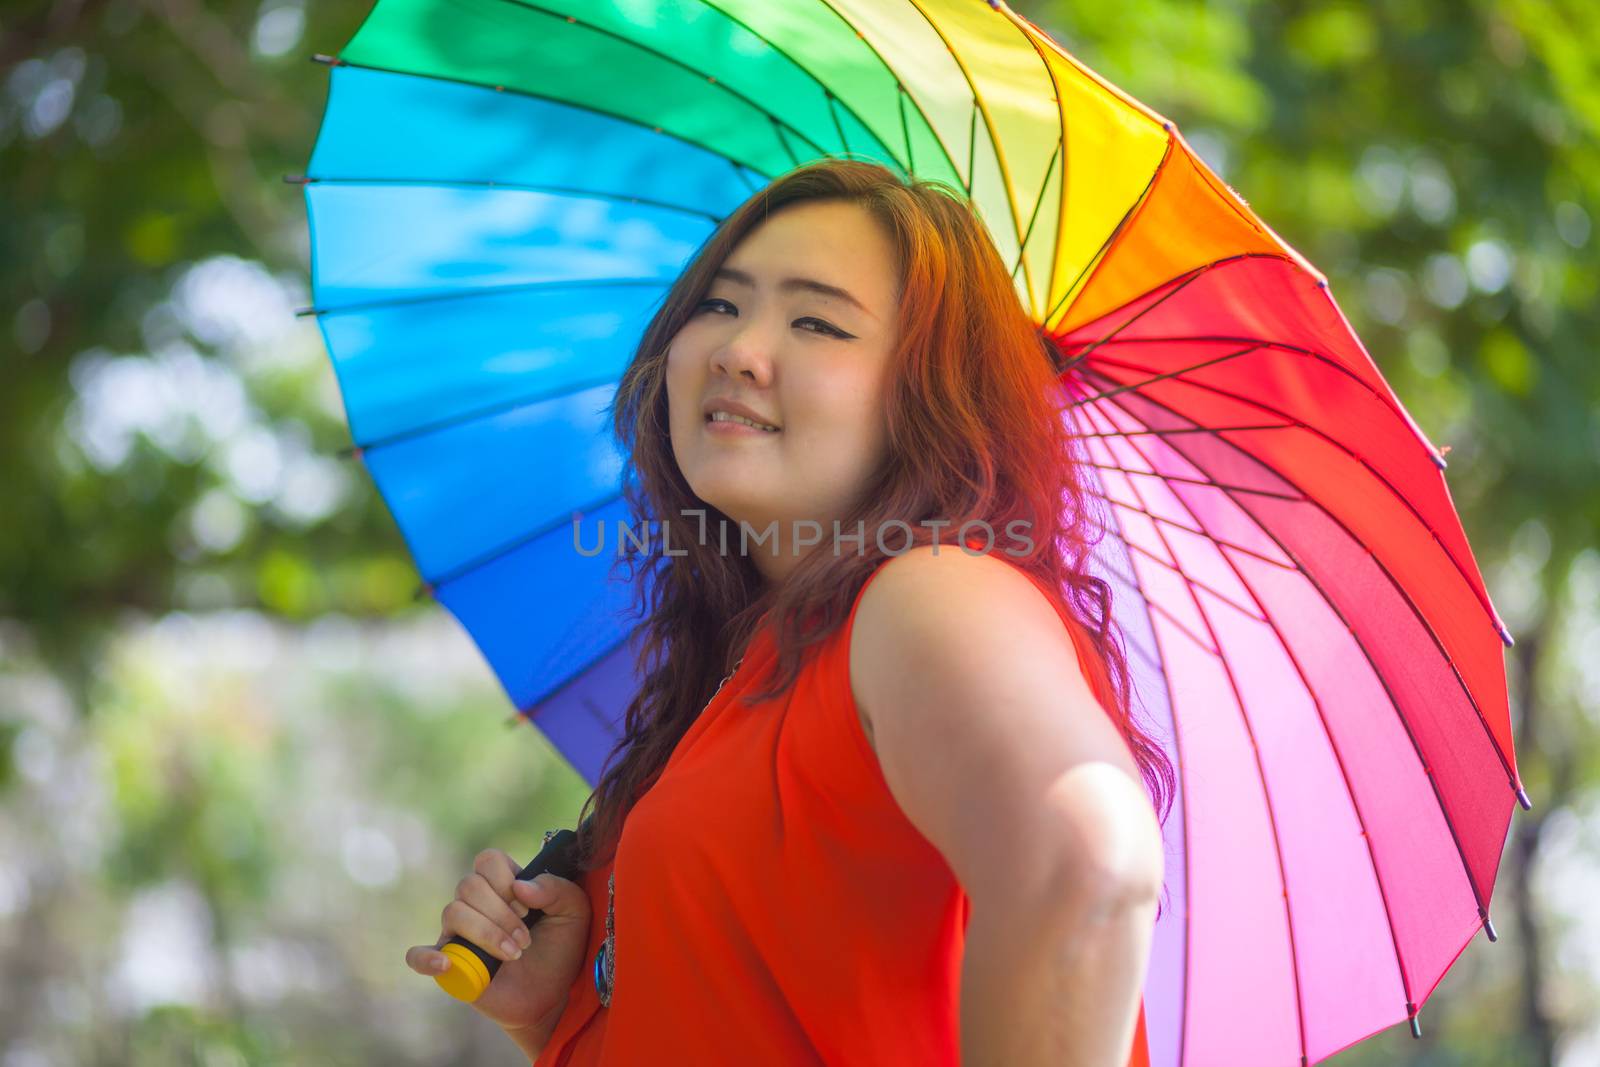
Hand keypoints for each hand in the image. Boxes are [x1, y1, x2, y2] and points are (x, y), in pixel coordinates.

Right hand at [405, 848, 592, 1036]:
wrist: (554, 995)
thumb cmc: (561, 949)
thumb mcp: (574, 912)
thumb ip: (557, 888)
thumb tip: (520, 885)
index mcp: (503, 885)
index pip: (487, 860)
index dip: (505, 880)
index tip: (527, 907)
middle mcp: (476, 905)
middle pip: (468, 885)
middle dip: (501, 913)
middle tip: (525, 938)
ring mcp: (459, 934)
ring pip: (452, 912)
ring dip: (487, 933)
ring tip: (514, 954)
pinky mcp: (449, 965)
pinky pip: (418, 956)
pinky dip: (426, 958)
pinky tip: (447, 964)